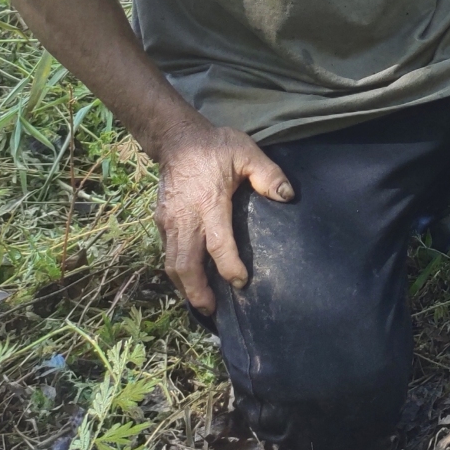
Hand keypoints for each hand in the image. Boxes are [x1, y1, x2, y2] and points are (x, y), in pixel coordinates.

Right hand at [153, 121, 293, 312]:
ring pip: (172, 263)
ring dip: (185, 286)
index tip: (241, 281)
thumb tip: (288, 196)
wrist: (178, 139)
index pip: (218, 244)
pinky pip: (167, 252)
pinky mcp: (161, 221)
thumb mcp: (247, 153)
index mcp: (209, 204)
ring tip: (201, 302)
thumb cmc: (215, 147)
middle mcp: (185, 219)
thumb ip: (268, 174)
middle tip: (212, 310)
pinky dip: (177, 270)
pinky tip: (189, 278)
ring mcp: (169, 222)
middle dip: (197, 291)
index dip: (229, 266)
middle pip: (185, 265)